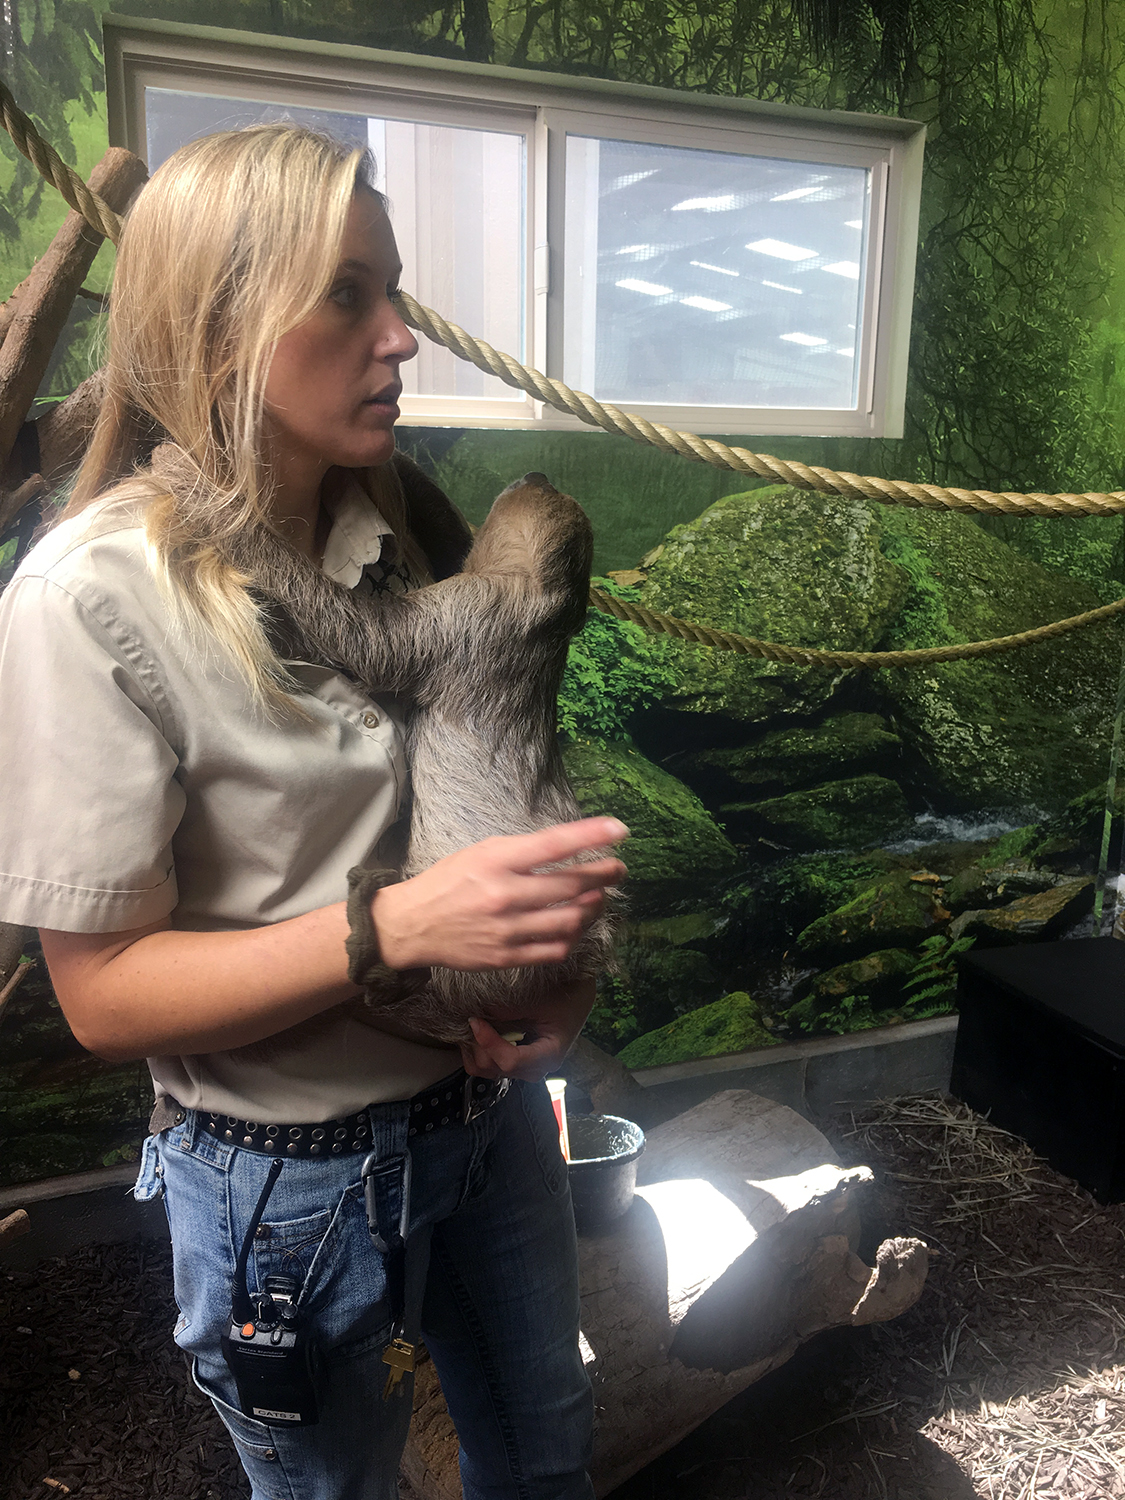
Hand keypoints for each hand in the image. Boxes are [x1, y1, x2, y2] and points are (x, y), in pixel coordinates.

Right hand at [371, 818, 627, 971]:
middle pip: (571, 885)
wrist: (412, 925)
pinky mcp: (507, 957)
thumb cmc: (449, 882)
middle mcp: (505, 894)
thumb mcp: (481, 852)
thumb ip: (521, 852)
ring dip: (592, 908)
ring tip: (598, 899)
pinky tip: (576, 925)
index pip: (553, 844)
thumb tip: (566, 848)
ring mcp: (508, 929)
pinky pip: (555, 949)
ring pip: (570, 920)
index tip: (619, 830)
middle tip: (617, 870)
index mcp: (497, 861)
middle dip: (603, 876)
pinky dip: (573, 936)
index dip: (591, 836)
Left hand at [459, 977, 595, 1080]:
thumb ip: (510, 1008)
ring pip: (489, 1069)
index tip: (475, 1020)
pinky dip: (480, 1048)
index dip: (489, 1042)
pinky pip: (490, 1063)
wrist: (577, 993)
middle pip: (495, 1069)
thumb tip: (479, 1012)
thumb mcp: (540, 998)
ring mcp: (525, 1066)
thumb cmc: (567, 995)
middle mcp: (536, 1067)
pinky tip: (480, 1029)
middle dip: (479, 1046)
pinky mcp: (516, 1060)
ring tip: (475, 1023)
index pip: (511, 1060)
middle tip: (472, 1019)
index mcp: (549, 1054)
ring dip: (477, 1048)